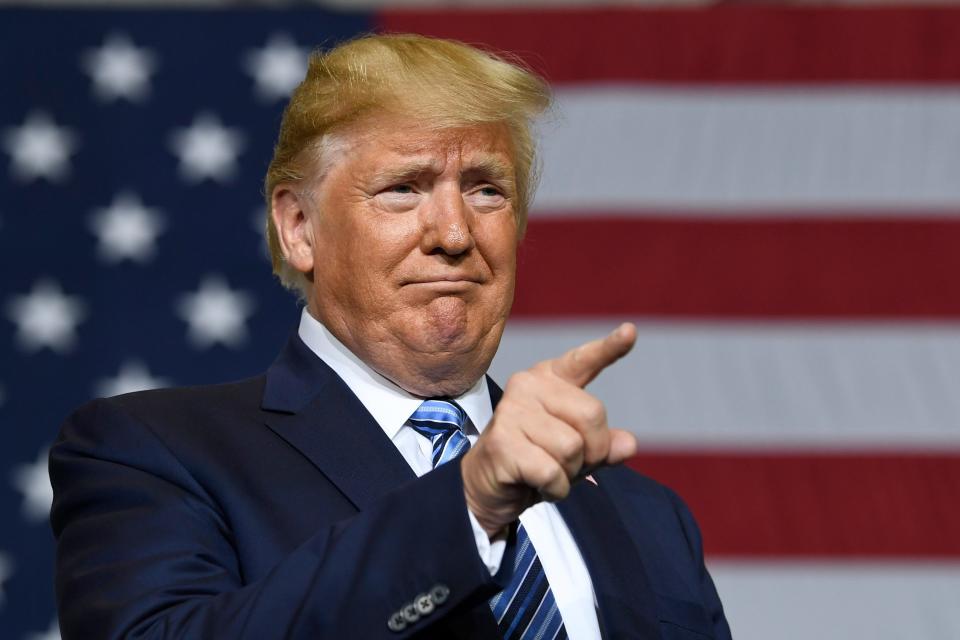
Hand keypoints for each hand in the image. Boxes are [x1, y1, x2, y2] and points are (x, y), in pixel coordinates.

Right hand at [461, 323, 638, 536]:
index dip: (610, 348)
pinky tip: (537, 485)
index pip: (584, 360)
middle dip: (592, 452)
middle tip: (568, 463)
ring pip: (573, 447)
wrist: (487, 487)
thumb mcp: (578, 453)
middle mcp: (528, 385)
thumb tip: (628, 444)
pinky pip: (552, 471)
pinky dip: (555, 488)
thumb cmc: (535, 460)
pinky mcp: (502, 441)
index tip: (630, 331)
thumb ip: (604, 444)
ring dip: (569, 473)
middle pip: (593, 415)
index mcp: (549, 379)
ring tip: (546, 471)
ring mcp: (511, 410)